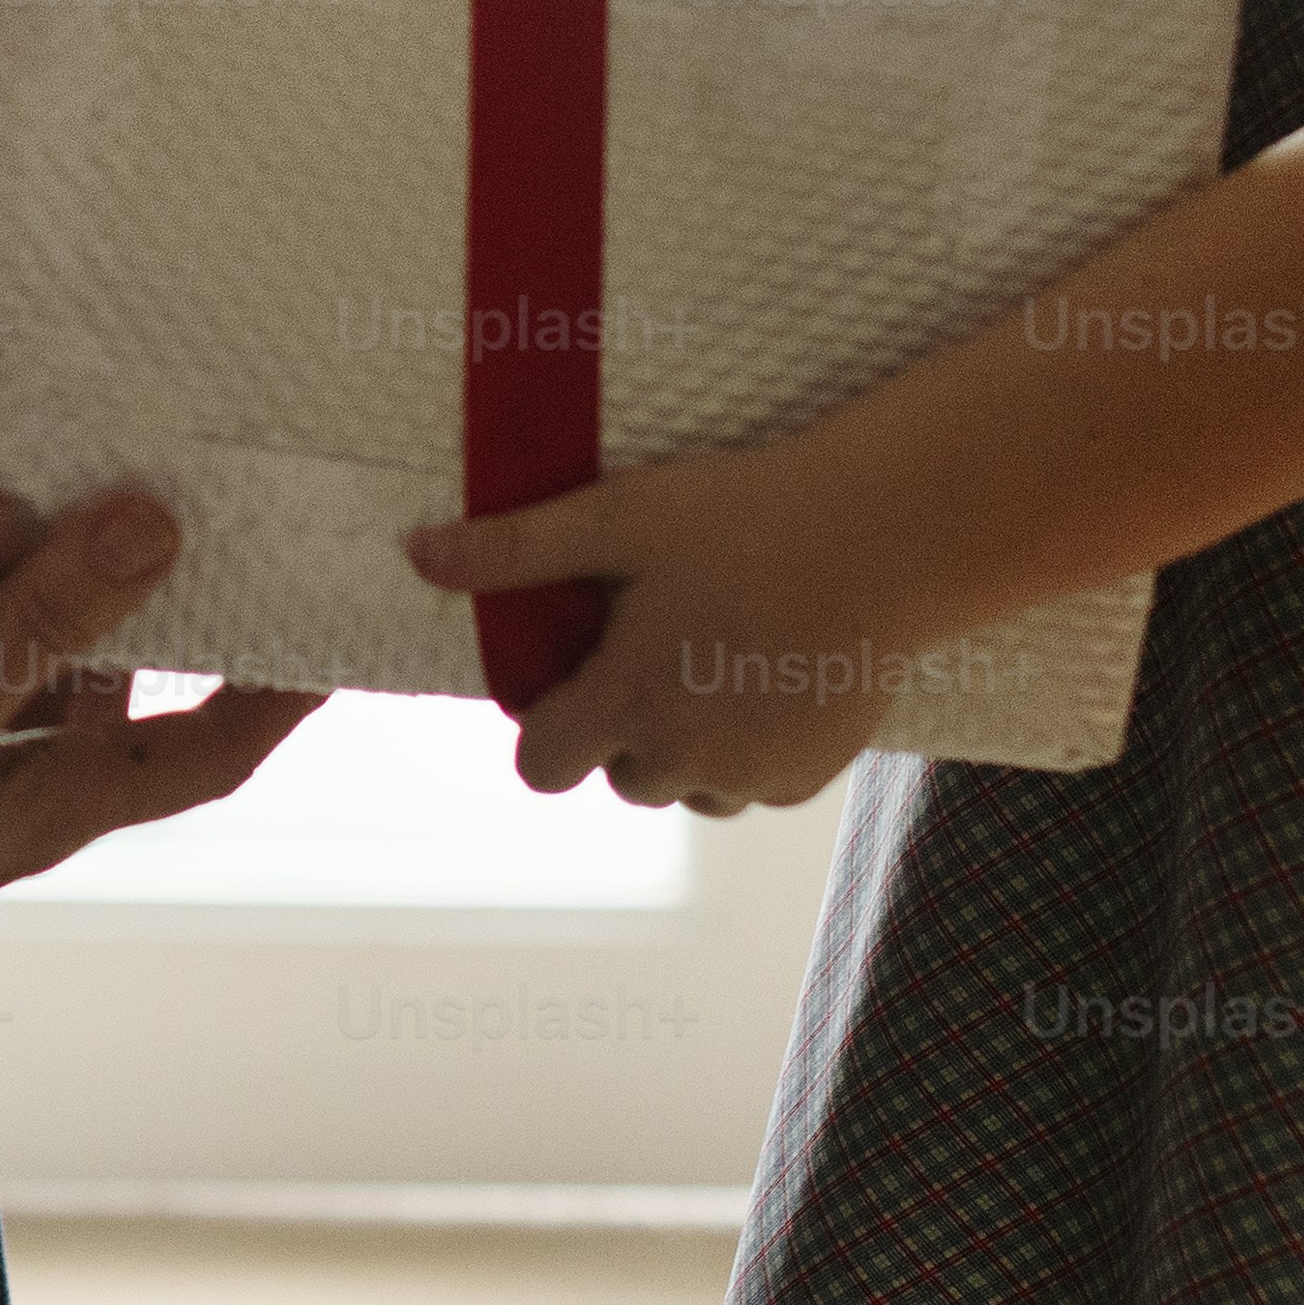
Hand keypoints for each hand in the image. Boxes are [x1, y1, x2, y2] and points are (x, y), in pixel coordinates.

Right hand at [0, 494, 317, 1062]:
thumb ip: (31, 625)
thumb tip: (156, 529)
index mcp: (54, 800)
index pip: (216, 748)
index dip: (285, 691)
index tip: (339, 610)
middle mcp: (11, 790)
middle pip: (125, 691)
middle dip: (158, 601)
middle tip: (195, 491)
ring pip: (19, 658)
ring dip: (34, 572)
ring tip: (48, 459)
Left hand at [412, 441, 906, 814]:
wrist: (887, 536)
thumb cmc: (745, 516)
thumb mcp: (618, 516)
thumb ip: (515, 549)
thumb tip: (416, 555)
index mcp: (628, 703)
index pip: (541, 765)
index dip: (543, 723)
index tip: (574, 670)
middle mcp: (688, 760)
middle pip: (619, 774)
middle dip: (621, 725)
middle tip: (654, 642)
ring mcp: (755, 775)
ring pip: (688, 788)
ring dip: (683, 745)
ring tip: (710, 659)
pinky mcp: (812, 774)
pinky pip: (753, 786)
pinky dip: (746, 750)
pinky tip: (763, 677)